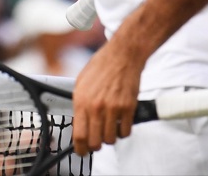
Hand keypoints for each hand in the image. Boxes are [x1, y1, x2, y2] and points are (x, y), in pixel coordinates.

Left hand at [71, 37, 144, 156]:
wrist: (123, 55)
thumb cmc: (101, 66)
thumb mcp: (81, 82)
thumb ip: (79, 104)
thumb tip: (79, 123)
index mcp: (81, 101)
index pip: (79, 135)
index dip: (80, 148)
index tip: (82, 151)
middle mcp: (96, 107)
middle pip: (95, 142)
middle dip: (96, 145)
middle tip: (97, 140)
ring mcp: (113, 108)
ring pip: (111, 139)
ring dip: (110, 137)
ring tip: (109, 127)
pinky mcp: (128, 107)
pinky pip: (126, 132)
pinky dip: (123, 131)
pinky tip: (120, 123)